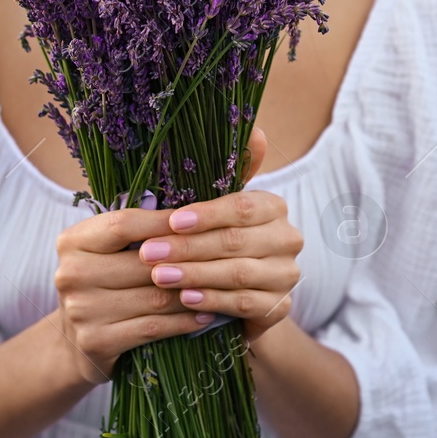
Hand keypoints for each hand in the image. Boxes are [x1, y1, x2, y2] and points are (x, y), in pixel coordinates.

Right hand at [54, 198, 226, 386]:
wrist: (74, 343)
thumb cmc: (102, 285)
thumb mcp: (105, 251)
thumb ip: (134, 231)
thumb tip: (190, 211)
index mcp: (71, 241)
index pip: (123, 224)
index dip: (164, 222)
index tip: (199, 221)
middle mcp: (70, 274)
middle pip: (143, 263)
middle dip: (186, 261)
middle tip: (222, 258)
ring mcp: (81, 310)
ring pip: (153, 297)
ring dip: (193, 293)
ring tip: (221, 287)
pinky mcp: (96, 342)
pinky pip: (153, 327)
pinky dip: (183, 321)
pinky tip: (204, 315)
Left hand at [140, 127, 302, 345]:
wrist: (237, 297)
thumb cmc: (217, 243)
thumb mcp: (214, 210)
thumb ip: (227, 174)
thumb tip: (255, 129)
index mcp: (274, 207)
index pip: (243, 206)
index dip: (207, 214)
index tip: (172, 221)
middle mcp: (288, 239)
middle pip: (236, 241)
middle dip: (187, 247)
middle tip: (148, 252)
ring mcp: (287, 275)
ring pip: (238, 273)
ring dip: (195, 274)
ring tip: (159, 276)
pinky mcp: (280, 308)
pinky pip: (244, 303)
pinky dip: (212, 300)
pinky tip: (185, 298)